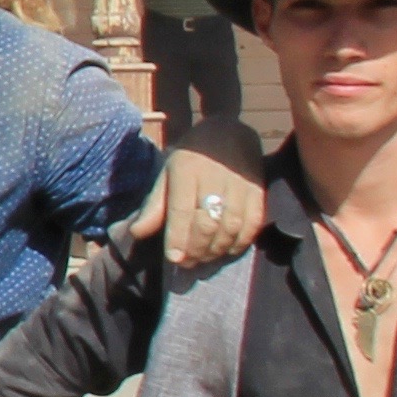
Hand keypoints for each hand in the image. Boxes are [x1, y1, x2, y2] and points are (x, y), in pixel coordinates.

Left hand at [143, 145, 264, 267]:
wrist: (230, 132)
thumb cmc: (192, 159)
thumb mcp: (167, 174)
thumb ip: (155, 205)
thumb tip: (138, 233)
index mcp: (187, 171)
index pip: (182, 211)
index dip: (178, 238)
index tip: (174, 259)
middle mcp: (215, 178)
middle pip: (207, 224)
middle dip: (196, 249)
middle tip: (187, 264)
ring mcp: (240, 185)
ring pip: (230, 228)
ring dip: (216, 250)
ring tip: (203, 260)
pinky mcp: (259, 191)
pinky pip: (253, 224)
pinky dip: (240, 243)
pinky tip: (226, 251)